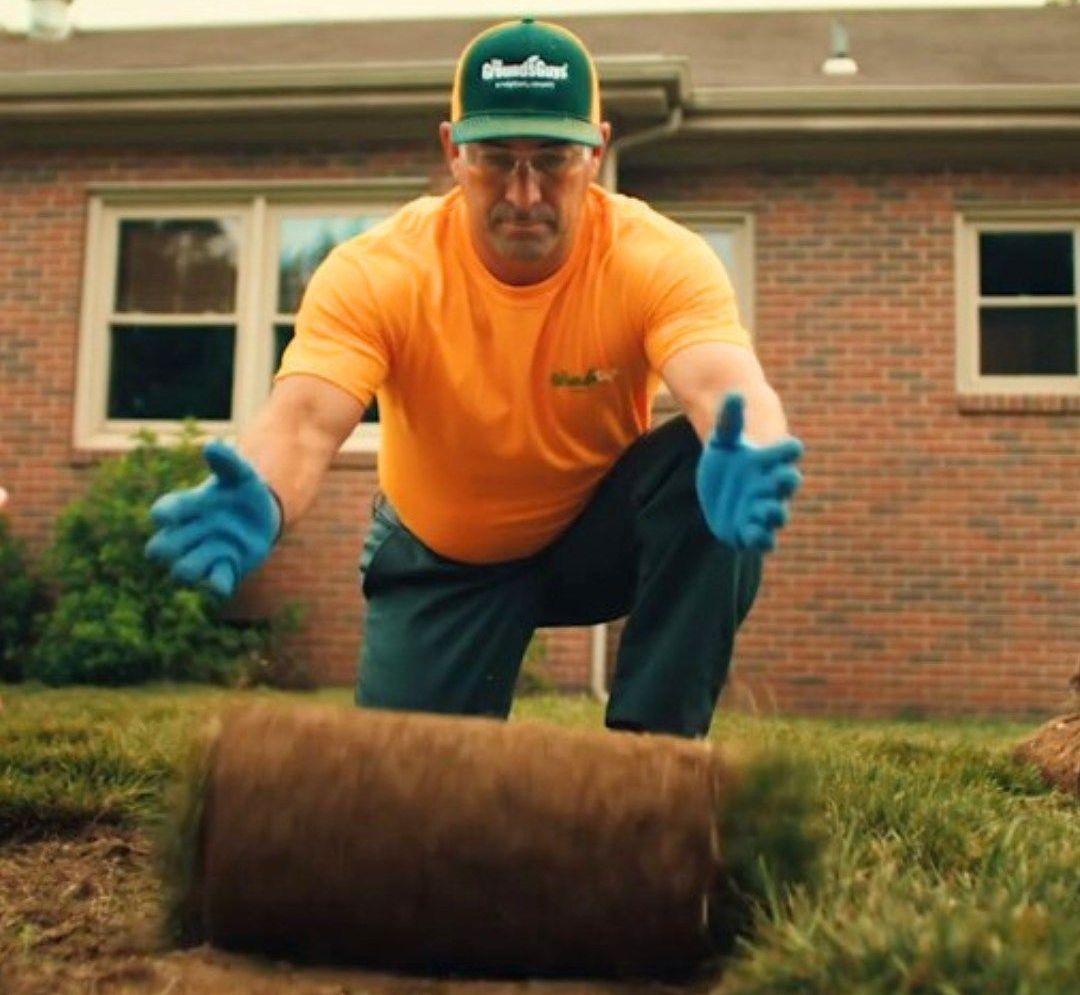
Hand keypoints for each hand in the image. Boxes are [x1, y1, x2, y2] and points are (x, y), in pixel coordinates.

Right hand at [145, 441, 280, 596]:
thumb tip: (212, 446)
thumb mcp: (241, 473)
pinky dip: (218, 583)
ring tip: (223, 546)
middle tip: (201, 532)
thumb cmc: (243, 490)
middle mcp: (186, 536)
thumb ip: (228, 460)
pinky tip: (228, 570)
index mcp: (185, 508)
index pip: (162, 513)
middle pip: (159, 550)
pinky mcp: (223, 572)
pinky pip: (214, 586)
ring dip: (198, 562)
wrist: (264, 516)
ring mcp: (203, 556)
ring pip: (180, 573)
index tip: (169, 515)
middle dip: (174, 544)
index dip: (164, 514)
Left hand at [695, 393, 803, 551]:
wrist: (721, 485)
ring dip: (775, 513)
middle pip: (785, 484)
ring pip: (776, 513)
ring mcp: (762, 508)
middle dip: (786, 482)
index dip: (788, 450)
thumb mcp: (724, 438)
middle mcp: (771, 486)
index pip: (785, 452)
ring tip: (769, 511)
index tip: (792, 445)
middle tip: (786, 477)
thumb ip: (730, 419)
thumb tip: (734, 392)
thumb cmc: (728, 458)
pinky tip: (755, 537)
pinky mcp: (749, 529)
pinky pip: (760, 538)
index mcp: (769, 461)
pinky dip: (760, 538)